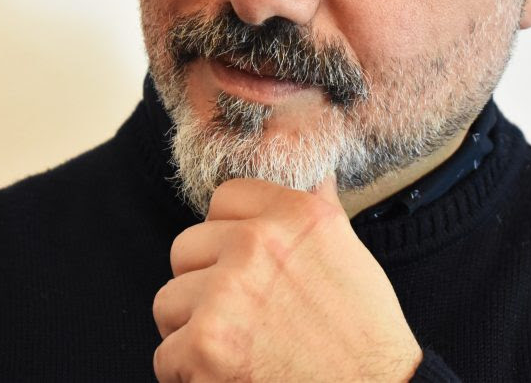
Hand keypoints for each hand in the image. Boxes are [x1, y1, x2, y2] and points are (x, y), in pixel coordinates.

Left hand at [153, 175, 422, 380]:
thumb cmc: (364, 335)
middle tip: (238, 315)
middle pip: (186, 248)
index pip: (224, 198)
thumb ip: (317, 207)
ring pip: (169, 301)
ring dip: (192, 330)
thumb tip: (307, 169)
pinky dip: (190, 375)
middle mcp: (258, 244)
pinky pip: (166, 355)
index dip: (228, 233)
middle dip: (203, 284)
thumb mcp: (349, 253)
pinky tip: (228, 376)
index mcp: (294, 215)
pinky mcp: (204, 345)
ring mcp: (227, 293)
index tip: (241, 263)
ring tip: (234, 348)